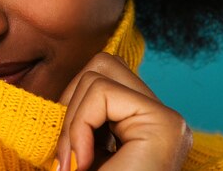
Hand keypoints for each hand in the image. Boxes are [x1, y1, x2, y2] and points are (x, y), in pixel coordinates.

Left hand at [53, 53, 191, 170]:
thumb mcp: (82, 152)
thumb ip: (79, 122)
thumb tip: (55, 100)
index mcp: (145, 125)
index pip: (102, 77)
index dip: (72, 108)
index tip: (66, 156)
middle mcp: (162, 118)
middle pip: (104, 63)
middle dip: (71, 100)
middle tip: (68, 153)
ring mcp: (167, 119)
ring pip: (98, 71)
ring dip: (73, 118)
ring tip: (77, 162)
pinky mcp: (164, 122)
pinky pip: (101, 91)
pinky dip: (79, 125)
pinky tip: (85, 163)